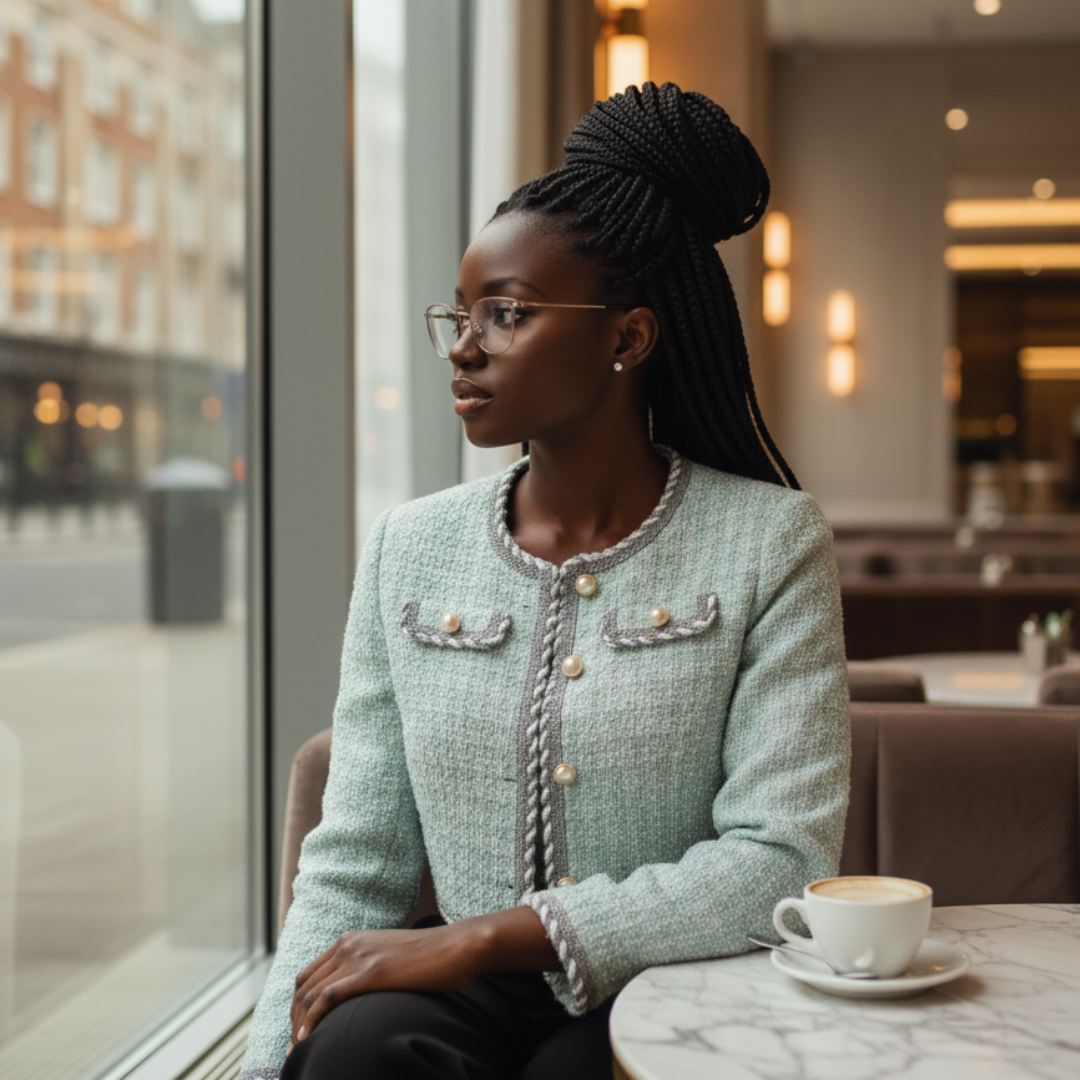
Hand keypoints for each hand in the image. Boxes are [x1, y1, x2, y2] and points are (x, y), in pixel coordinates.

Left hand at [289, 908, 556, 1046]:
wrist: (457, 947)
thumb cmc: (431, 958)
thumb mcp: (391, 959)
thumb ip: (370, 969)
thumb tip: (361, 993)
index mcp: (351, 940)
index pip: (309, 974)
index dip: (298, 1006)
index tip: (299, 1032)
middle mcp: (348, 945)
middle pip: (303, 986)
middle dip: (293, 1019)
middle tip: (295, 1048)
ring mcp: (357, 957)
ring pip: (309, 994)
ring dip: (297, 1026)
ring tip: (297, 1052)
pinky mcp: (369, 972)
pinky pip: (326, 998)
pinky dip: (311, 1021)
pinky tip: (307, 1039)